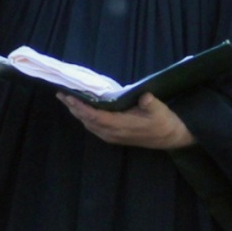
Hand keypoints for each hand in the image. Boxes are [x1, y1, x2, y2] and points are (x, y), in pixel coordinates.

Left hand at [59, 92, 194, 149]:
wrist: (170, 137)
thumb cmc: (164, 121)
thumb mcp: (160, 110)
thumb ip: (150, 103)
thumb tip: (144, 96)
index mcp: (121, 126)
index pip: (96, 117)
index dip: (82, 107)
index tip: (70, 97)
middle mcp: (112, 133)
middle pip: (87, 121)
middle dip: (74, 108)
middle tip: (61, 94)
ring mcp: (112, 136)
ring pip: (89, 124)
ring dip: (77, 113)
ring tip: (67, 99)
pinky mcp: (113, 136)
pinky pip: (93, 127)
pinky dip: (85, 117)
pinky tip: (80, 109)